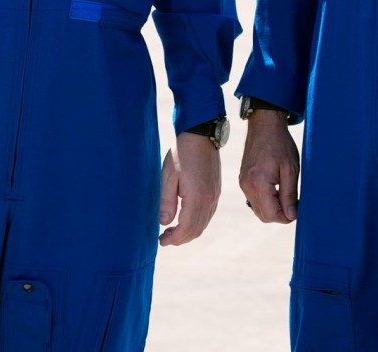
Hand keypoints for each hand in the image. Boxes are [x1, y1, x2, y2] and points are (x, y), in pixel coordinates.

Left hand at [158, 130, 220, 245]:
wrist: (202, 134)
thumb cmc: (182, 153)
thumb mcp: (168, 176)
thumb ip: (167, 201)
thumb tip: (164, 223)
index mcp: (197, 197)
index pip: (186, 228)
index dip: (173, 238)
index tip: (161, 241)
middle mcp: (209, 199)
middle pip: (196, 230)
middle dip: (180, 239)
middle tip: (164, 239)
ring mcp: (215, 196)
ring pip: (203, 224)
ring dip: (188, 233)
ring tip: (172, 232)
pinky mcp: (216, 191)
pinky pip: (208, 215)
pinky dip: (197, 224)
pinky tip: (185, 220)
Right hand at [238, 110, 298, 222]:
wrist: (264, 125)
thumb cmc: (280, 144)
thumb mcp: (291, 169)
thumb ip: (289, 195)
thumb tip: (291, 216)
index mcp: (258, 184)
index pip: (272, 215)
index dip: (287, 216)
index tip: (297, 207)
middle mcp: (247, 187)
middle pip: (264, 215)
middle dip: (280, 213)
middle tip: (293, 200)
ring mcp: (243, 183)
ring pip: (258, 209)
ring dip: (272, 207)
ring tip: (284, 191)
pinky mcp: (243, 180)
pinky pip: (254, 199)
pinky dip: (265, 199)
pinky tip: (276, 187)